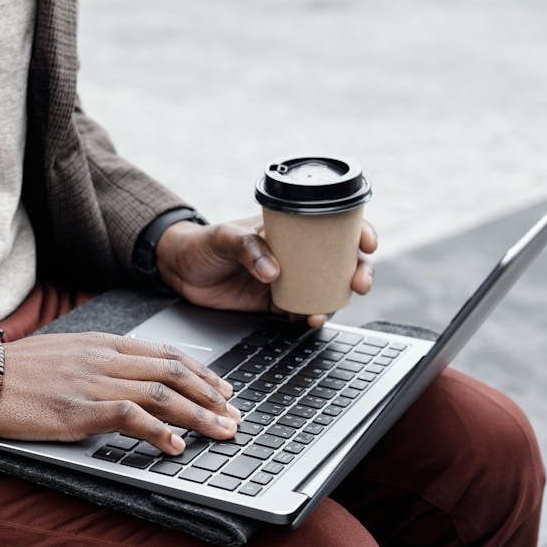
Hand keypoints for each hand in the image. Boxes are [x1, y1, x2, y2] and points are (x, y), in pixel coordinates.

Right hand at [0, 332, 242, 455]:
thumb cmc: (13, 372)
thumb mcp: (63, 355)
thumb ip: (97, 363)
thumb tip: (127, 379)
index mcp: (101, 344)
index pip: (165, 353)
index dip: (201, 372)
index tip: (222, 389)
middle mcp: (103, 359)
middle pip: (172, 372)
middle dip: (210, 395)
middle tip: (234, 415)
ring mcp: (92, 383)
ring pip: (162, 393)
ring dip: (198, 415)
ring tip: (221, 432)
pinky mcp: (77, 410)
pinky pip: (130, 417)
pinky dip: (159, 432)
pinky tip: (175, 447)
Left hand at [156, 216, 378, 327]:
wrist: (180, 269)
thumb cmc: (203, 242)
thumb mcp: (225, 237)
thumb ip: (248, 248)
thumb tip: (273, 272)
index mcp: (289, 229)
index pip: (333, 226)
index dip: (358, 232)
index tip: (367, 243)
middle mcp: (294, 254)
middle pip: (339, 261)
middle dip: (358, 272)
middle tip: (359, 283)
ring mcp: (286, 279)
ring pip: (324, 289)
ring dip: (334, 300)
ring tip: (325, 309)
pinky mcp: (274, 302)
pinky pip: (300, 310)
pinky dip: (309, 316)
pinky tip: (309, 320)